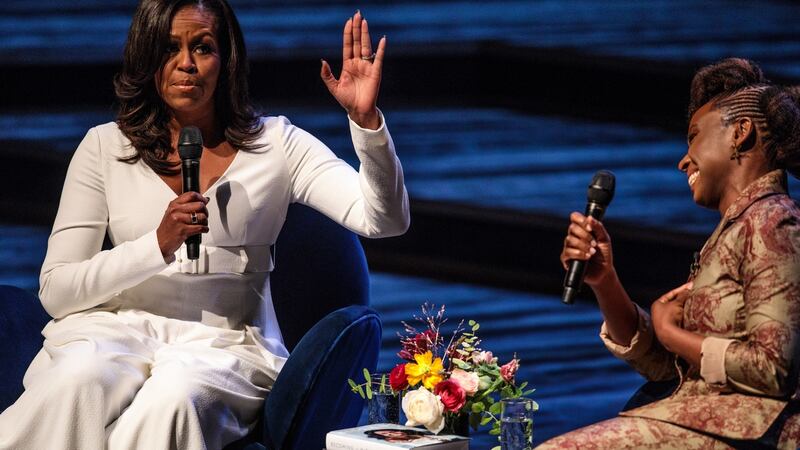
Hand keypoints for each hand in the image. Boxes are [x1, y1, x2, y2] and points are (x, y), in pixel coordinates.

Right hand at [156, 192, 208, 259]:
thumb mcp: (173, 212)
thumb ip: (186, 205)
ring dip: (205, 221)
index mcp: (174, 205)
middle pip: (199, 205)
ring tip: (203, 224)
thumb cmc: (168, 227)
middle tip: (205, 215)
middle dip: (205, 211)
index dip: (201, 197)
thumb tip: (204, 200)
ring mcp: (179, 220)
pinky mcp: (183, 231)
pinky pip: (200, 228)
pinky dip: (205, 229)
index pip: (191, 195)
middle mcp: (176, 211)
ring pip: (202, 217)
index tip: (205, 201)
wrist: (160, 241)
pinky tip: (203, 229)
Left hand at [320, 10, 384, 129]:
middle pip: (357, 42)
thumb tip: (322, 61)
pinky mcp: (375, 72)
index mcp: (348, 65)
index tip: (348, 21)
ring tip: (364, 22)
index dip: (348, 33)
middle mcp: (358, 63)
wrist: (358, 111)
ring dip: (365, 34)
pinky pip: (379, 58)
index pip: (348, 45)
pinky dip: (381, 49)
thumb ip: (327, 74)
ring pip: (366, 47)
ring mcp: (367, 66)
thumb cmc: (346, 100)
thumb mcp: (333, 87)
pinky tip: (382, 39)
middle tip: (357, 15)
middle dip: (357, 28)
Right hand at [560, 212, 614, 286]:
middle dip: (585, 236)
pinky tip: (587, 257)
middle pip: (572, 228)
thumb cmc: (604, 254)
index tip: (590, 228)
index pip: (574, 217)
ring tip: (592, 252)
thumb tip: (589, 217)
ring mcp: (568, 247)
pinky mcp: (566, 259)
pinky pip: (567, 252)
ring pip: (569, 240)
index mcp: (582, 229)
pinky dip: (578, 254)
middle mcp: (573, 236)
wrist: (603, 271)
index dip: (581, 220)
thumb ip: (598, 227)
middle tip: (594, 244)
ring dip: (583, 245)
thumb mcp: (604, 239)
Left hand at [651, 282, 692, 350]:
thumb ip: (682, 296)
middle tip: (693, 294)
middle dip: (683, 299)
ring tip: (694, 303)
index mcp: (657, 304)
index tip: (690, 286)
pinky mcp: (671, 328)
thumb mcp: (676, 304)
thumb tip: (687, 289)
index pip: (670, 294)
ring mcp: (664, 321)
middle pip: (674, 302)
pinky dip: (685, 315)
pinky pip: (679, 318)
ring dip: (685, 307)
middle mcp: (659, 312)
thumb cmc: (669, 316)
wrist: (669, 335)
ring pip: (677, 311)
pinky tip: (692, 313)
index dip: (681, 289)